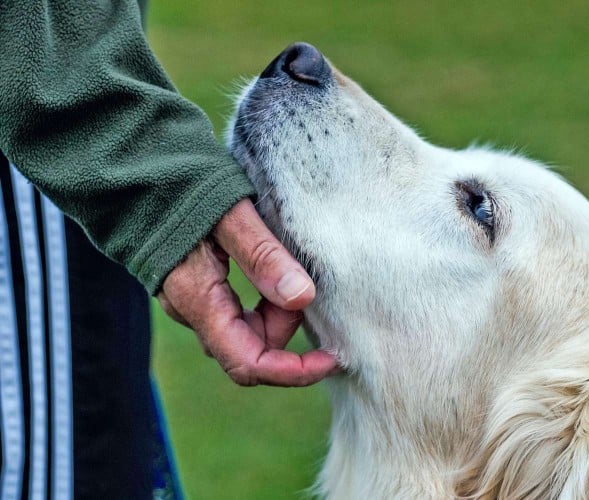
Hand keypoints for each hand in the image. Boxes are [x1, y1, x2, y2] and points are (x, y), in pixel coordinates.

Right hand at [157, 199, 337, 385]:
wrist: (137, 170)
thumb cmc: (184, 185)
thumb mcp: (232, 214)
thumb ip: (264, 257)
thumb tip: (303, 298)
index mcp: (197, 299)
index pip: (248, 362)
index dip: (293, 371)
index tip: (332, 358)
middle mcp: (191, 311)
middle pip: (249, 349)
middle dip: (287, 328)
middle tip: (307, 283)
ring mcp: (191, 302)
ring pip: (244, 331)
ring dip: (277, 313)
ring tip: (290, 267)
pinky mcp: (197, 289)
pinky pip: (236, 313)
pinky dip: (264, 304)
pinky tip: (275, 272)